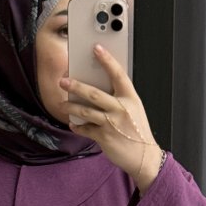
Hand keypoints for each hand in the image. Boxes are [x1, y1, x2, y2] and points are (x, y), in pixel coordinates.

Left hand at [60, 46, 162, 191]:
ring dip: (71, 107)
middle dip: (76, 86)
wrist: (143, 157)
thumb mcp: (134, 109)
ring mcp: (112, 124)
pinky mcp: (104, 137)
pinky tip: (73, 124)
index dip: (107, 60)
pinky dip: (78, 126)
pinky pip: (86, 129)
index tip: (96, 48)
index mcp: (130, 98)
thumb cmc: (137, 131)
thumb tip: (98, 88)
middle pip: (94, 94)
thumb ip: (119, 98)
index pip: (118, 74)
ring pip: (86, 111)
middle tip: (63, 81)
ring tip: (62, 104)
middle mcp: (121, 109)